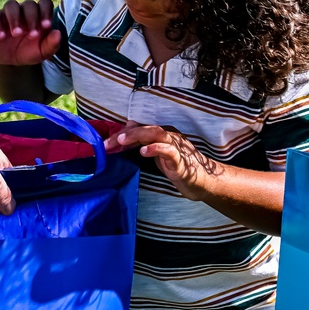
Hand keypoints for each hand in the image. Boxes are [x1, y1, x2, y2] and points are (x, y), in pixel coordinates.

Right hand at [0, 0, 60, 65]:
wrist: (11, 61)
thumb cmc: (30, 52)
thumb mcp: (43, 52)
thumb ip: (52, 44)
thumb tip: (57, 33)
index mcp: (39, 15)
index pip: (44, 3)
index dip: (46, 12)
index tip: (46, 26)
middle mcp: (24, 10)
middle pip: (29, 4)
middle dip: (31, 19)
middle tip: (32, 35)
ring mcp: (8, 14)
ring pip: (11, 5)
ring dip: (14, 18)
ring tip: (16, 34)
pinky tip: (1, 37)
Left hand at [105, 121, 221, 199]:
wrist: (202, 181)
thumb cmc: (178, 167)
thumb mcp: (157, 154)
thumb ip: (143, 144)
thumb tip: (124, 136)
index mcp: (162, 134)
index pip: (139, 129)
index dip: (122, 134)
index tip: (105, 144)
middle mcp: (169, 136)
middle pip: (145, 128)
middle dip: (125, 134)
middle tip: (108, 142)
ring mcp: (176, 146)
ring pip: (156, 133)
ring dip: (137, 135)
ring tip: (122, 140)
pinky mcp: (181, 160)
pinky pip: (169, 150)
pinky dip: (156, 148)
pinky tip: (144, 151)